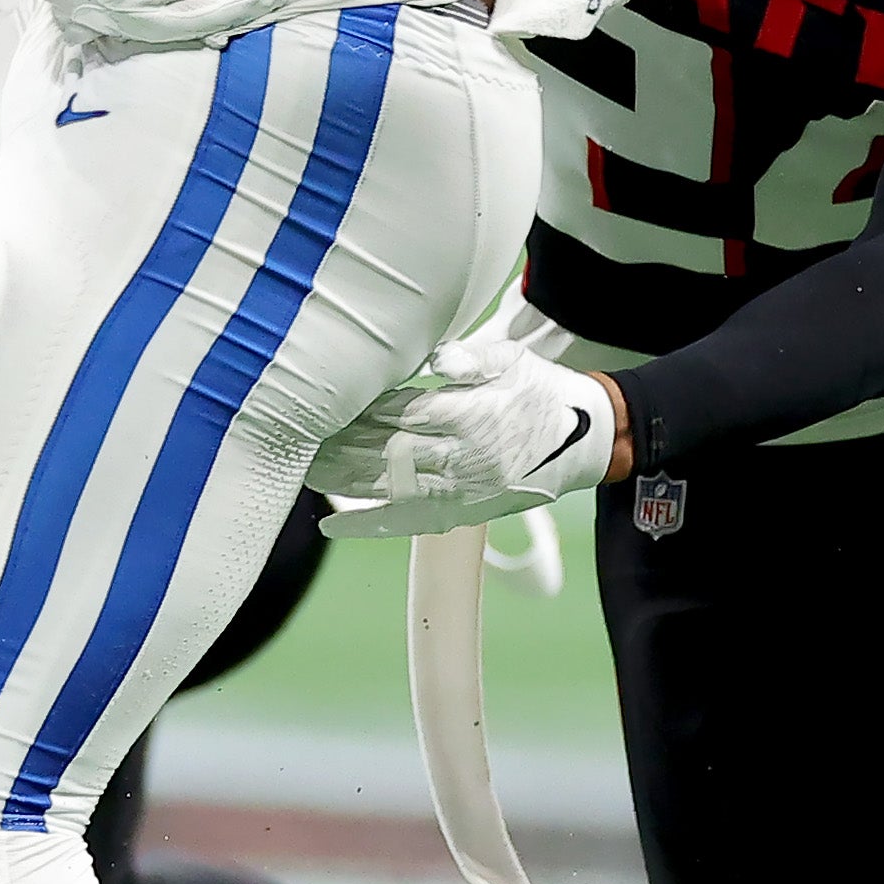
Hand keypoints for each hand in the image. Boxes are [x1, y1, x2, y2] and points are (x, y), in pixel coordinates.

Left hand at [314, 340, 627, 537]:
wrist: (587, 438)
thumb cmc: (542, 390)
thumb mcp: (512, 358)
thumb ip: (470, 357)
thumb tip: (433, 360)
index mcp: (472, 413)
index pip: (400, 411)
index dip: (360, 407)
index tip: (325, 399)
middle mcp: (463, 456)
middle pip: (386, 451)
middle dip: (339, 444)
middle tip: (296, 434)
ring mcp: (462, 489)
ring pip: (390, 486)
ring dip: (343, 480)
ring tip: (304, 469)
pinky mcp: (464, 511)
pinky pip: (409, 523)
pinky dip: (369, 526)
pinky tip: (333, 526)